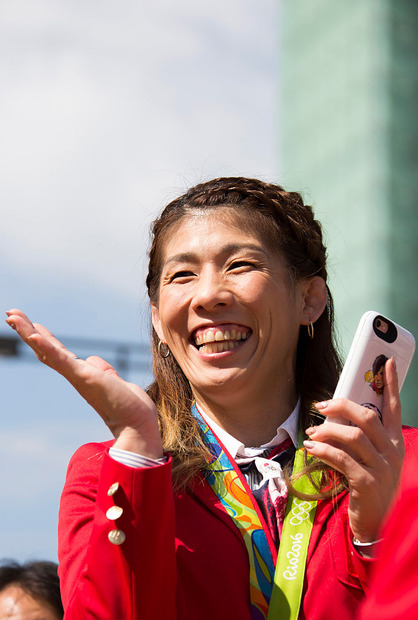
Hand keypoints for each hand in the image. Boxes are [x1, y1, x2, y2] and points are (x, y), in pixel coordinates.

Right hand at [6, 309, 162, 458]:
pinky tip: (34, 335)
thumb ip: (103, 370)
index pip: (58, 352)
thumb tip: (92, 360)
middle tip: (11, 314)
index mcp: (81, 374)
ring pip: (47, 351)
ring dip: (29, 333)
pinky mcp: (84, 377)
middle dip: (28, 331)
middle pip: (46, 349)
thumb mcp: (114, 381)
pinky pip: (61, 360)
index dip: (44, 338)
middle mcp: (74, 375)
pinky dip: (47, 346)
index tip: (31, 324)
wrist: (136, 425)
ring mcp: (77, 375)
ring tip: (13, 317)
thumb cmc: (128, 407)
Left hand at [303, 358, 403, 543]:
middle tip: (322, 405)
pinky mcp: (367, 484)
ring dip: (328, 429)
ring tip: (312, 431)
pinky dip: (324, 450)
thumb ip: (362, 439)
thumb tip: (335, 417)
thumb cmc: (371, 488)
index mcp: (395, 442)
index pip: (394, 408)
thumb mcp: (373, 460)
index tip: (385, 361)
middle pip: (368, 417)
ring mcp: (382, 469)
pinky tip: (311, 448)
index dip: (391, 384)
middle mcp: (392, 452)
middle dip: (342, 405)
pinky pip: (342, 459)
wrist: (378, 526)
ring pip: (353, 436)